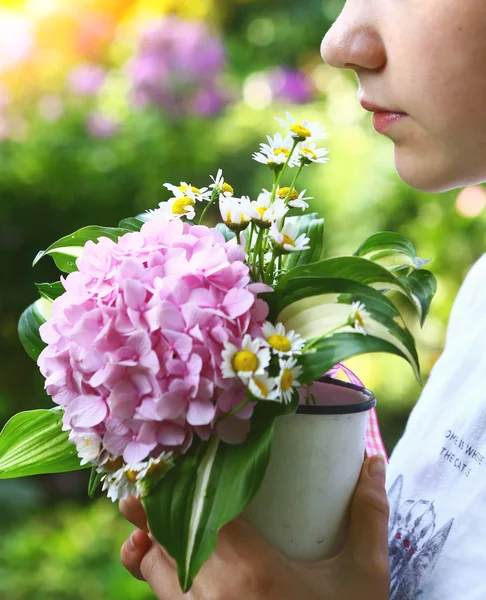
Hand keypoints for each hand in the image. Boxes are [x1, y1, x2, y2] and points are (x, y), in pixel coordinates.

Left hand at [120, 455, 389, 599]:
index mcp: (250, 569)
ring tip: (156, 510)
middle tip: (156, 476)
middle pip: (165, 536)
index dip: (177, 485)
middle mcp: (212, 594)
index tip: (168, 461)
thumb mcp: (363, 576)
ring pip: (155, 567)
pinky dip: (155, 572)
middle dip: (155, 505)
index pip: (195, 514)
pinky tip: (165, 557)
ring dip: (153, 537)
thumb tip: (373, 461)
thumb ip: (368, 515)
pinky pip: (161, 596)